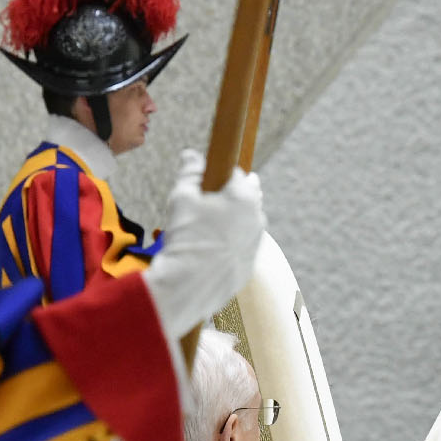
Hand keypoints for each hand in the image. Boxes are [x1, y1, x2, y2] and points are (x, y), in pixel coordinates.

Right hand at [142, 149, 266, 335]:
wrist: (187, 285)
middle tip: (203, 205)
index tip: (204, 182)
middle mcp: (257, 218)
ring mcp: (256, 243)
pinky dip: (228, 245)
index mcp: (245, 197)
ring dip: (229, 221)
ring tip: (203, 229)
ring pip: (244, 223)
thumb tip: (191, 154)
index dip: (216, 175)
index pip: (234, 173)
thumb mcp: (182, 197)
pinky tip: (208, 249)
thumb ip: (190, 172)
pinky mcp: (249, 265)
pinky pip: (240, 247)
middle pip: (244, 198)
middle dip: (227, 197)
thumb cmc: (186, 237)